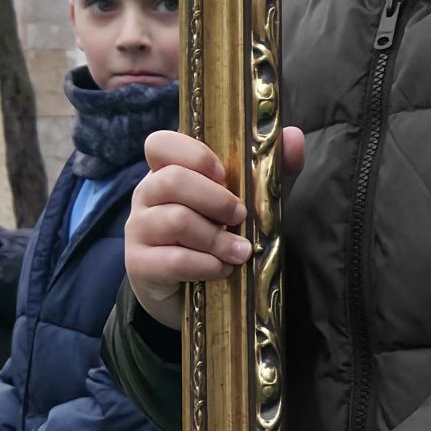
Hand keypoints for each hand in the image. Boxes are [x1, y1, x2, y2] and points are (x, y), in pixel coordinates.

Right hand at [124, 128, 305, 330]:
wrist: (188, 294)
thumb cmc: (216, 239)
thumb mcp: (246, 204)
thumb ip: (268, 172)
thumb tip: (293, 136)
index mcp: (165, 173)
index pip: (160, 144)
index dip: (192, 154)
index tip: (222, 173)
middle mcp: (145, 197)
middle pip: (172, 180)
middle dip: (216, 200)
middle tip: (240, 217)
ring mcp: (137, 231)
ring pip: (176, 221)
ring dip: (217, 238)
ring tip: (240, 252)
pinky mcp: (139, 265)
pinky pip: (175, 259)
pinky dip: (207, 265)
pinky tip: (222, 270)